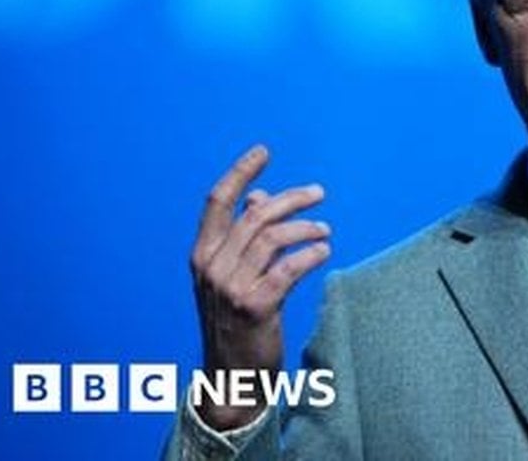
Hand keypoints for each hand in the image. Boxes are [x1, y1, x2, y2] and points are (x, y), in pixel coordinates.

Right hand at [190, 145, 331, 428]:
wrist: (230, 377)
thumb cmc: (235, 321)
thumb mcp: (230, 275)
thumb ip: (243, 236)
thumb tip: (259, 195)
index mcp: (201, 254)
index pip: (217, 202)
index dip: (239, 172)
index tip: (263, 151)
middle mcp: (211, 267)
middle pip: (255, 214)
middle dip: (291, 198)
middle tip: (319, 194)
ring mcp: (230, 287)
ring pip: (273, 237)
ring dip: (306, 227)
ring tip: (325, 231)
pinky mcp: (255, 307)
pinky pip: (288, 268)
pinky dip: (310, 254)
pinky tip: (323, 251)